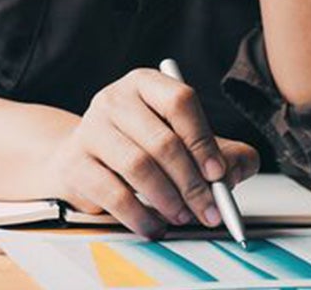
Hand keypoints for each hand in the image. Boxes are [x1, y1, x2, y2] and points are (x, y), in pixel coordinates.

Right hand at [44, 68, 259, 237]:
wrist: (82, 158)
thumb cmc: (140, 146)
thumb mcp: (183, 141)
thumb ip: (222, 153)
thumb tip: (233, 171)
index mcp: (145, 84)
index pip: (179, 101)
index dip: (203, 139)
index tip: (218, 173)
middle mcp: (115, 98)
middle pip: (162, 140)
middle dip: (192, 183)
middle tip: (210, 210)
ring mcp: (91, 128)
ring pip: (138, 167)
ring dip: (169, 200)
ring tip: (183, 216)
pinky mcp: (76, 162)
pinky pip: (114, 194)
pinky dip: (141, 217)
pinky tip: (155, 226)